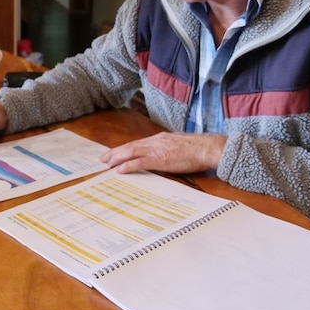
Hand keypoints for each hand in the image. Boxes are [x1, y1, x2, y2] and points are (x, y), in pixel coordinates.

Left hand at [100, 131, 225, 173]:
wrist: (207, 148)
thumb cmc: (197, 148)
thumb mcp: (178, 144)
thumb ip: (167, 148)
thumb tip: (161, 154)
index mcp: (159, 139)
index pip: (136, 143)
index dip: (123, 148)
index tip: (113, 153)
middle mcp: (155, 142)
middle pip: (130, 146)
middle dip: (114, 152)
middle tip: (102, 159)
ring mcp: (157, 150)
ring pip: (131, 152)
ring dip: (117, 158)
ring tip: (106, 164)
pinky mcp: (161, 159)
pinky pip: (140, 162)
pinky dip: (128, 165)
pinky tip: (119, 170)